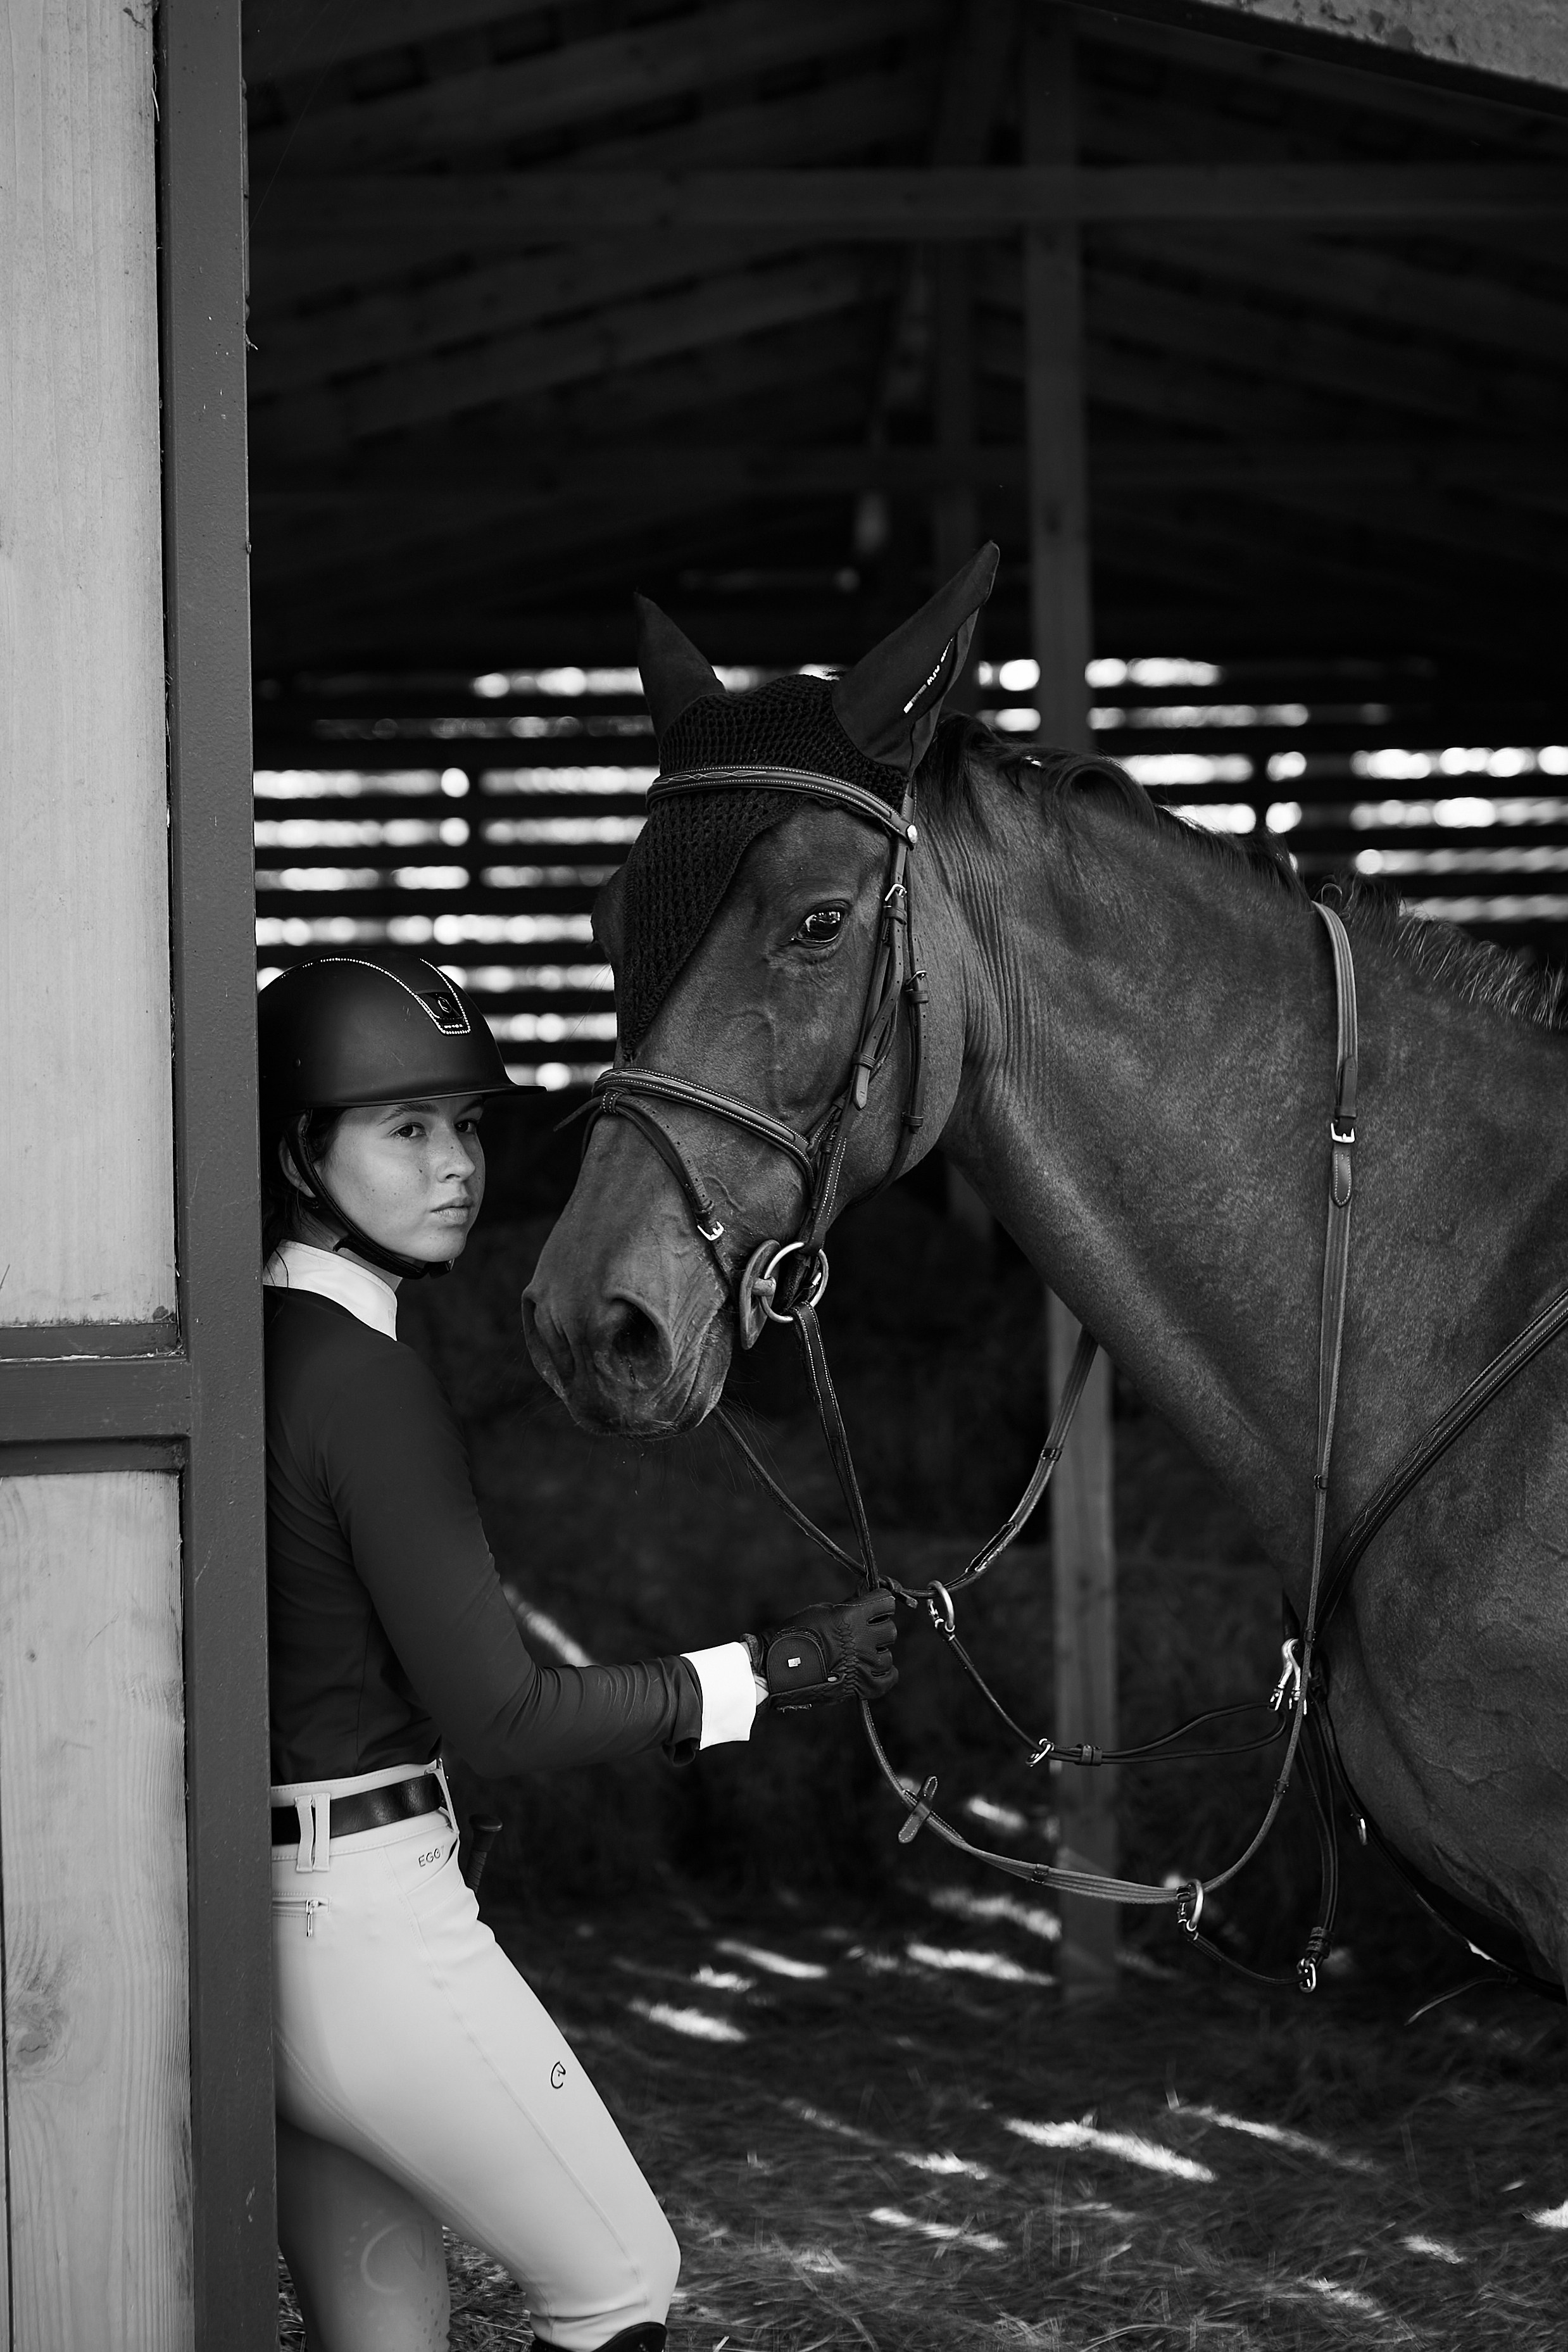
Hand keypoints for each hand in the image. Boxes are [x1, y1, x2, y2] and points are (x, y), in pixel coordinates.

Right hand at [750, 1589, 898, 1708]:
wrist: (777, 1668)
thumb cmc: (796, 1634)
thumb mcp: (822, 1610)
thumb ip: (849, 1605)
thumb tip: (866, 1595)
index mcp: (851, 1617)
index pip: (886, 1602)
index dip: (881, 1602)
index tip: (876, 1604)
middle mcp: (861, 1640)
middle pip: (890, 1630)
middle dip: (879, 1628)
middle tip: (865, 1631)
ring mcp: (862, 1666)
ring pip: (888, 1656)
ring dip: (877, 1653)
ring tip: (860, 1653)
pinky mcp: (860, 1687)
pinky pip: (888, 1679)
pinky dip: (883, 1674)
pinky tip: (871, 1669)